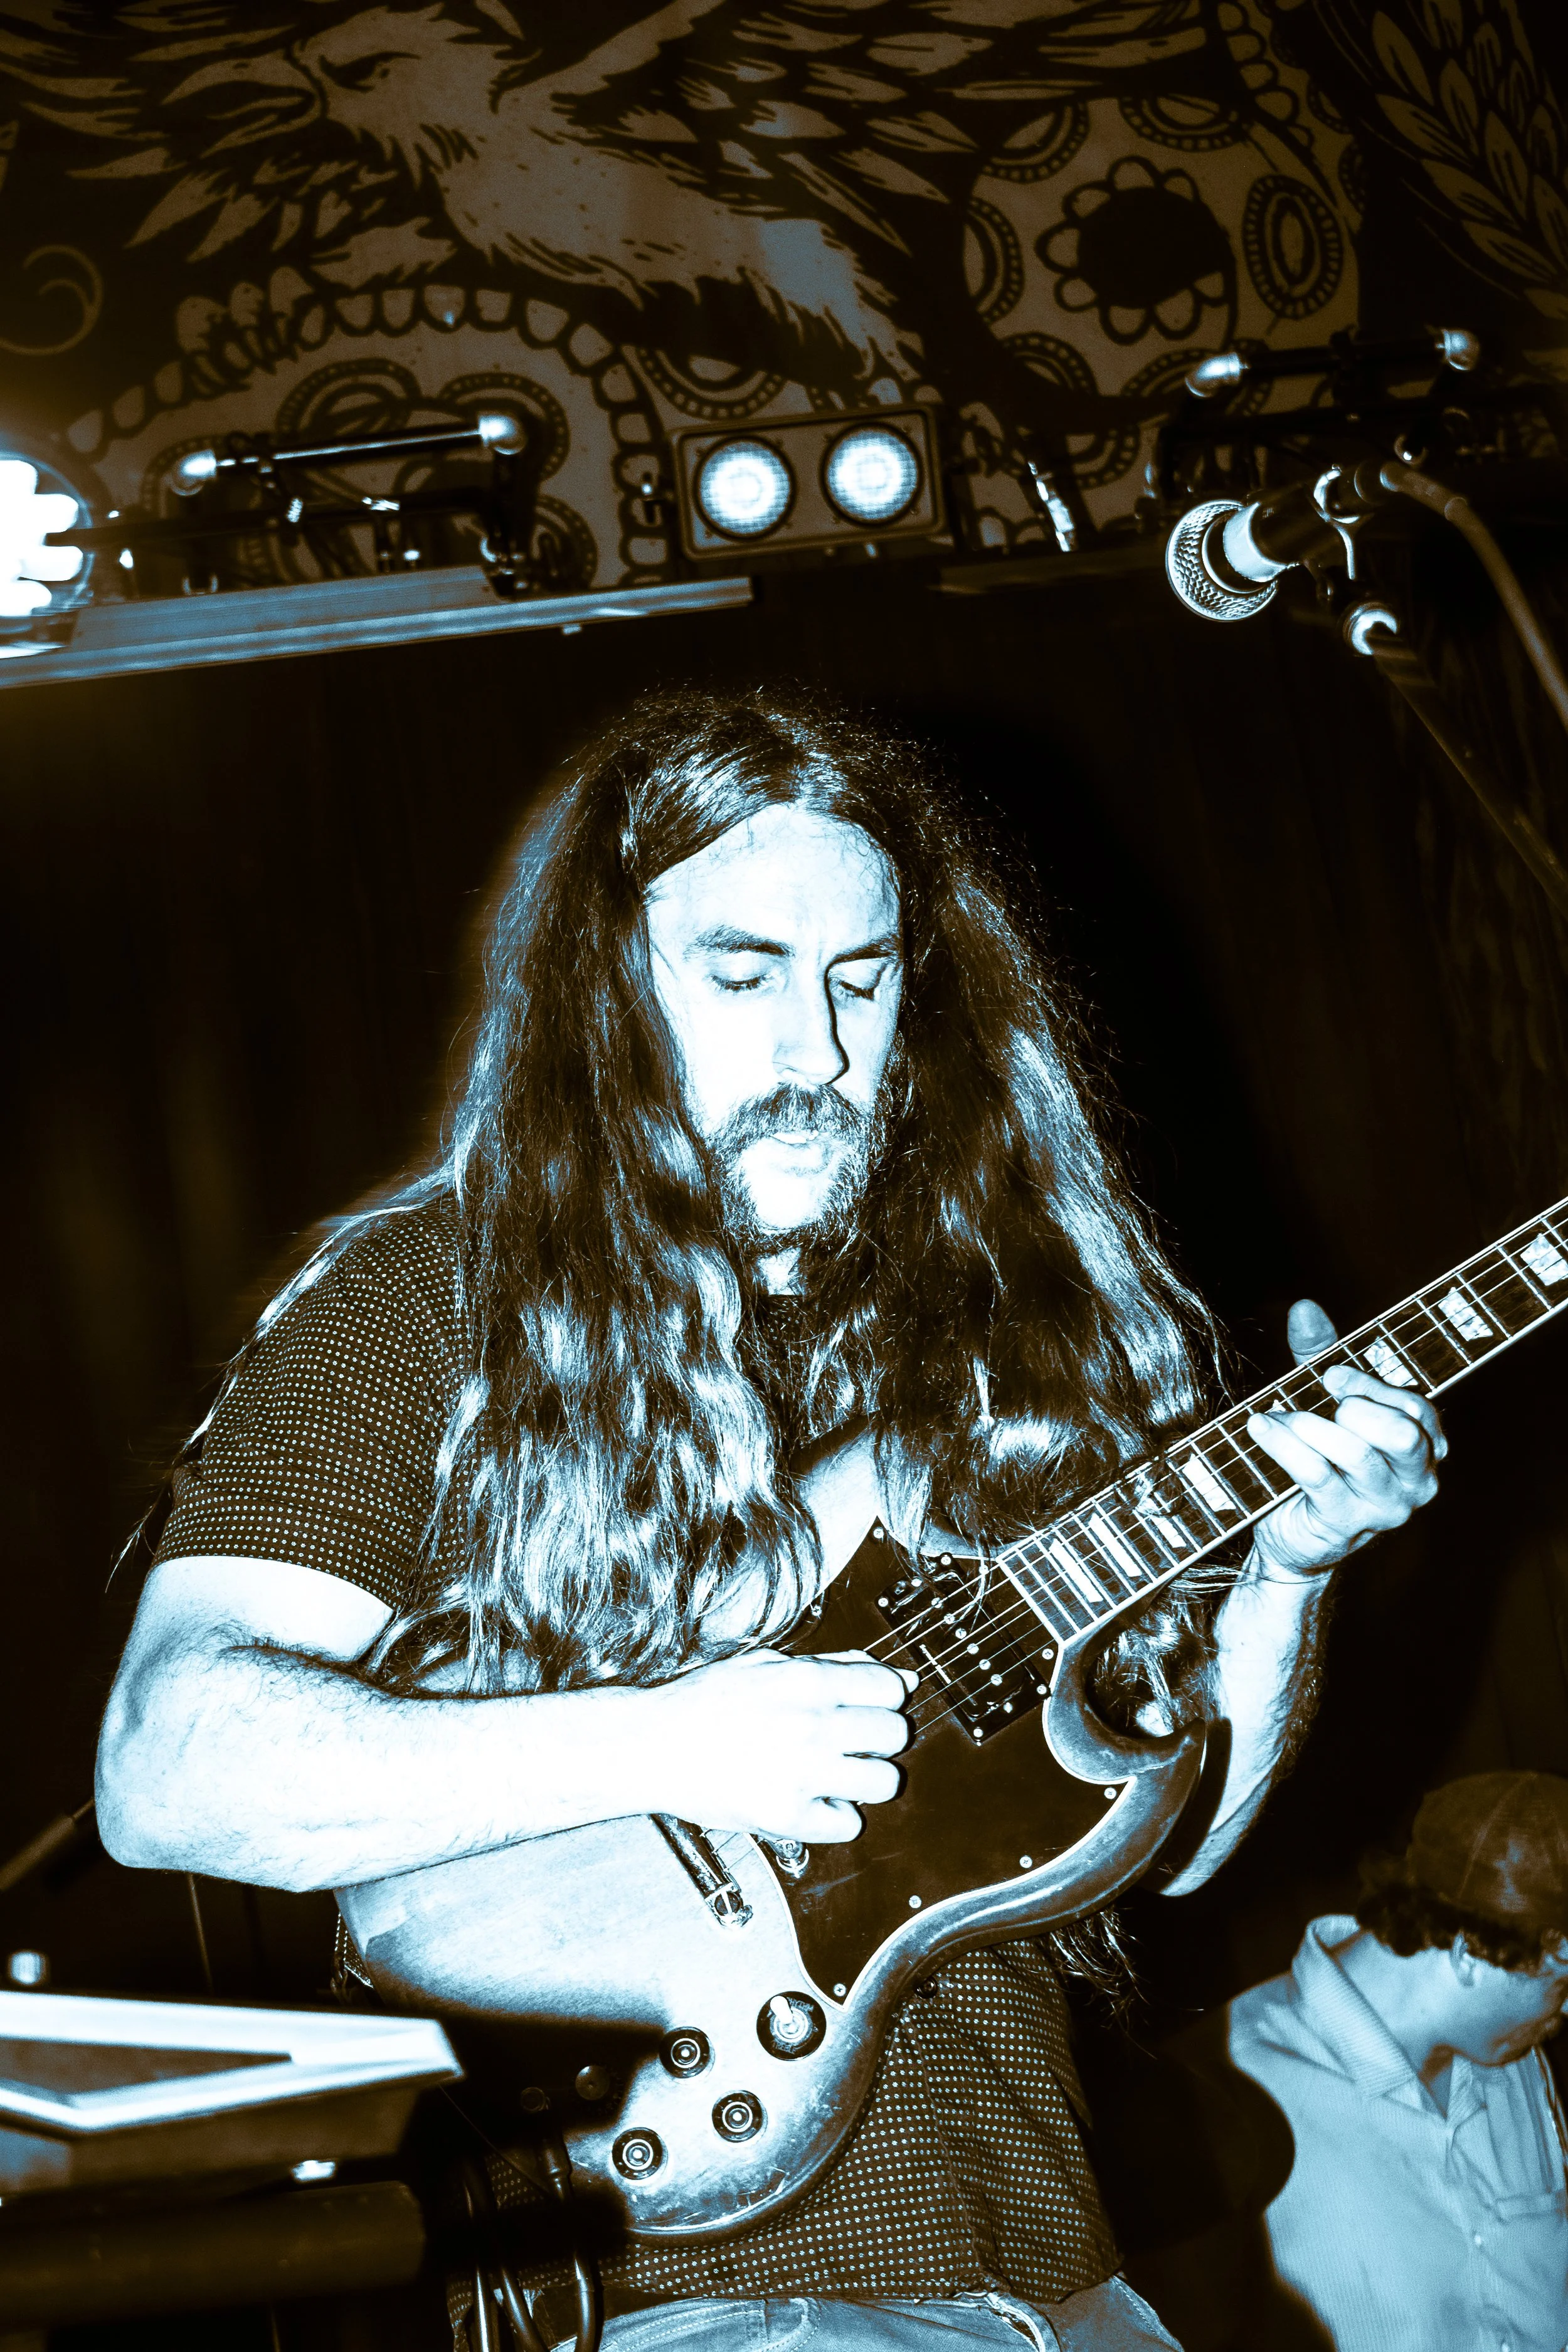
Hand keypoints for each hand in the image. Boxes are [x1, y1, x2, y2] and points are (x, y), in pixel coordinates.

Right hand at [641, 1648, 914, 1843]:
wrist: (651, 1744)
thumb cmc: (703, 1702)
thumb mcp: (767, 1664)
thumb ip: (834, 1666)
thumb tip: (896, 1675)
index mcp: (808, 1681)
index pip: (890, 1689)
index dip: (885, 1698)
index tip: (871, 1706)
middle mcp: (812, 1724)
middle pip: (895, 1734)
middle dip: (880, 1737)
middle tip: (854, 1742)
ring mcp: (803, 1773)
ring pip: (884, 1782)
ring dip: (867, 1779)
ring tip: (837, 1774)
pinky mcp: (787, 1816)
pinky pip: (848, 1824)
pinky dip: (835, 1815)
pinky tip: (813, 1799)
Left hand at [1247, 1298, 1445, 1576]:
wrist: (1289, 1533)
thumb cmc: (1315, 1459)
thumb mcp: (1321, 1404)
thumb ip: (1320, 1355)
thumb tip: (1304, 1307)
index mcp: (1422, 1448)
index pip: (1417, 1409)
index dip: (1372, 1386)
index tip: (1330, 1374)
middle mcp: (1415, 1482)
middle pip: (1402, 1433)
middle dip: (1356, 1408)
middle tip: (1317, 1400)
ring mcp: (1383, 1508)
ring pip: (1357, 1454)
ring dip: (1309, 1427)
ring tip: (1275, 1415)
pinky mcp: (1343, 1524)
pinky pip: (1317, 1475)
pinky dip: (1284, 1446)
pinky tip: (1259, 1428)